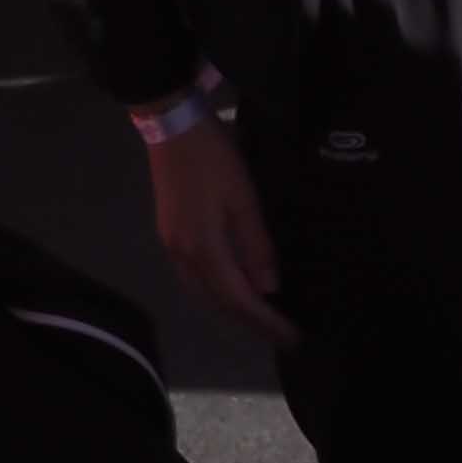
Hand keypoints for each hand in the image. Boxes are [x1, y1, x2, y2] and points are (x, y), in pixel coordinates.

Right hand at [141, 113, 292, 343]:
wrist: (171, 124)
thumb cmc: (213, 158)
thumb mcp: (244, 199)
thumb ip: (256, 246)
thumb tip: (268, 288)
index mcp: (203, 249)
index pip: (238, 299)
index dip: (265, 322)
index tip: (291, 338)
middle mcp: (182, 255)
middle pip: (217, 302)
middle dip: (250, 323)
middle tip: (281, 335)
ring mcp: (172, 245)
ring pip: (203, 292)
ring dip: (232, 310)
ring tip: (262, 319)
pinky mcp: (169, 233)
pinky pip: (194, 277)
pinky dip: (217, 292)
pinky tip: (233, 289)